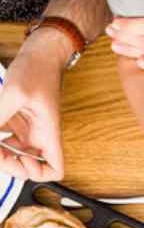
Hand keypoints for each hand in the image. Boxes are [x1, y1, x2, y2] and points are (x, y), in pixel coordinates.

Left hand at [0, 31, 71, 180]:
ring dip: (0, 152)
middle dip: (9, 163)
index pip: (54, 169)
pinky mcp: (17, 122)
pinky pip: (4, 140)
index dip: (37, 173)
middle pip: (29, 167)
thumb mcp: (13, 95)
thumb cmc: (37, 70)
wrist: (40, 54)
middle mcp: (40, 135)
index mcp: (48, 133)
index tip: (19, 161)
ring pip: (14, 155)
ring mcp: (28, 130)